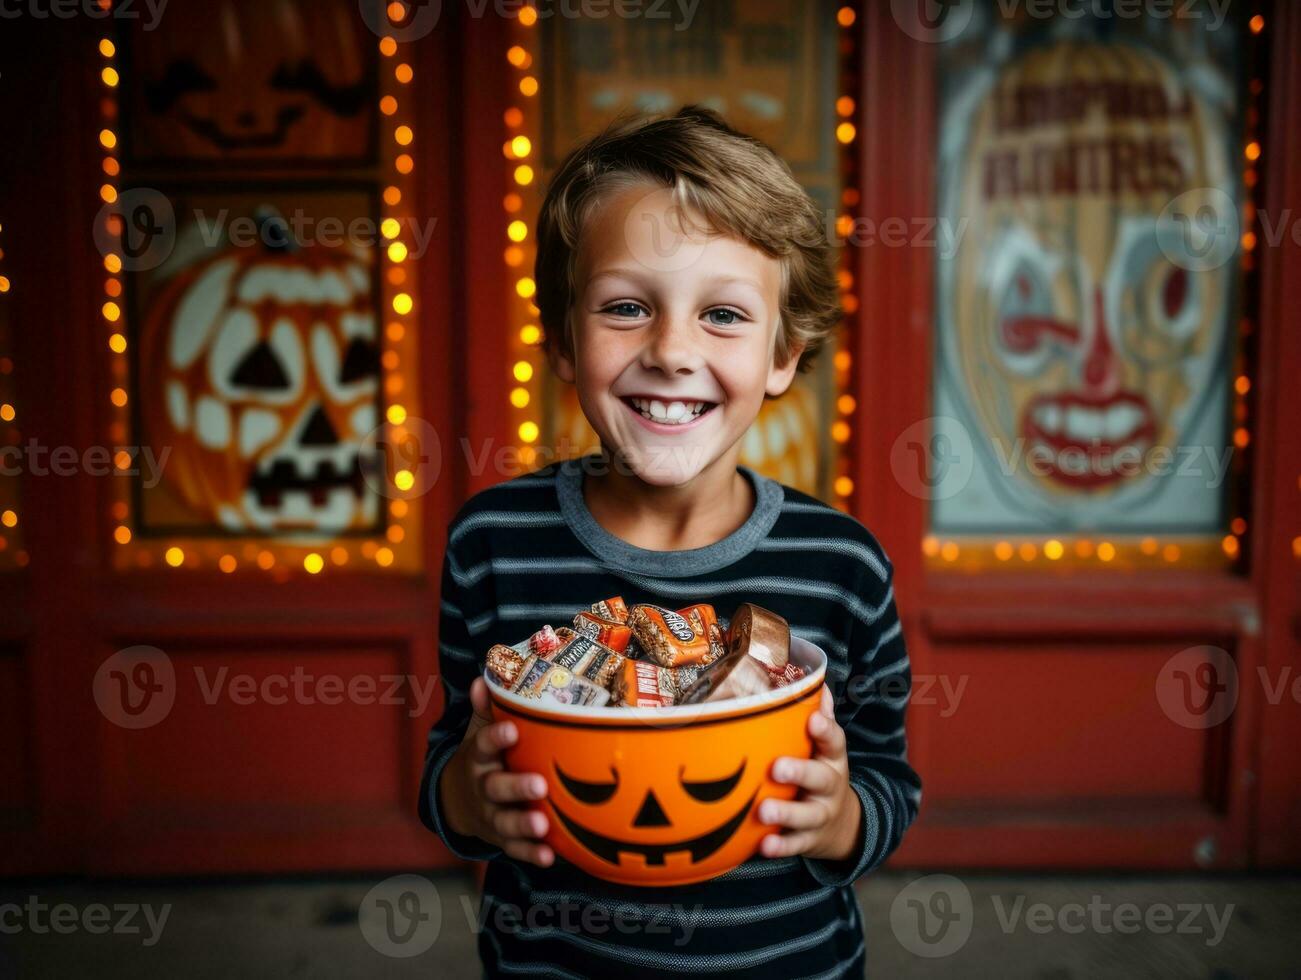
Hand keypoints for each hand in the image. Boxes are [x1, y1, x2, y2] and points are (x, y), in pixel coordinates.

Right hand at [440, 677, 554, 866]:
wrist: (457, 802)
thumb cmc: (482, 758)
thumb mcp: (478, 732)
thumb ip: (486, 709)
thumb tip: (483, 678)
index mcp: (477, 759)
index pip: (482, 746)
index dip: (495, 738)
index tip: (511, 730)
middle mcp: (482, 788)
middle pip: (495, 788)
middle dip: (516, 788)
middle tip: (539, 785)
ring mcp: (491, 816)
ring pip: (504, 822)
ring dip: (523, 825)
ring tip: (542, 824)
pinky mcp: (501, 839)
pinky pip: (516, 849)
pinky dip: (532, 854)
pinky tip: (551, 856)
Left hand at [757, 685, 860, 860]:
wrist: (842, 827)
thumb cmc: (821, 773)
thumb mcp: (826, 748)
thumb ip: (820, 719)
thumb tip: (817, 682)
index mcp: (832, 759)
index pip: (834, 742)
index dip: (825, 730)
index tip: (813, 720)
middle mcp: (829, 787)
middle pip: (820, 779)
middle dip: (800, 773)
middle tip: (777, 768)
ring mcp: (820, 816)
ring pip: (807, 815)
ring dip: (786, 813)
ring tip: (764, 810)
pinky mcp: (809, 841)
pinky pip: (795, 845)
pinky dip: (780, 847)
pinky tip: (763, 844)